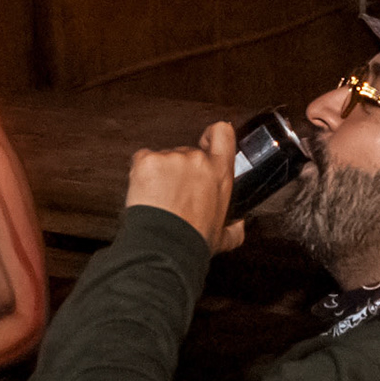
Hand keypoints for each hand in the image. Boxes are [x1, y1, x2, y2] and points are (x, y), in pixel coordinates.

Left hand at [125, 121, 245, 254]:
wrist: (164, 247)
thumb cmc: (192, 241)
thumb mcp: (223, 237)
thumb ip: (234, 227)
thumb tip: (238, 225)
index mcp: (219, 173)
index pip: (222, 133)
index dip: (213, 135)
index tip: (206, 144)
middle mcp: (198, 160)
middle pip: (187, 152)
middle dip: (179, 170)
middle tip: (174, 195)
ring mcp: (172, 158)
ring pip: (164, 158)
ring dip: (160, 174)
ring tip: (159, 200)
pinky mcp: (148, 161)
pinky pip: (143, 160)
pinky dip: (141, 174)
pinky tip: (146, 194)